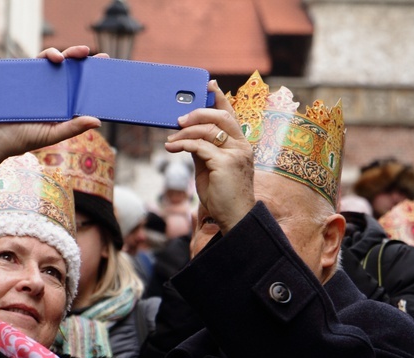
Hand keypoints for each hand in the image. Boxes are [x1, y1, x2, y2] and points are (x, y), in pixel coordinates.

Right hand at [0, 46, 101, 188]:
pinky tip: (52, 58)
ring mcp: (36, 85)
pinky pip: (34, 64)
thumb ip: (73, 128)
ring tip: (66, 57)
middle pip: (67, 72)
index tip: (104, 63)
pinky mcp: (21, 79)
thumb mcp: (51, 136)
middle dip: (78, 59)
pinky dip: (44, 57)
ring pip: (52, 64)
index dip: (91, 76)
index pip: (79, 88)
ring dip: (62, 54)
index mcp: (60, 107)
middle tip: (88, 53)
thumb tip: (98, 120)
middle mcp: (50, 94)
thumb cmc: (21, 139)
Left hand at [164, 80, 254, 233]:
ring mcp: (235, 154)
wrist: (233, 216)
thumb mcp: (210, 167)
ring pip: (208, 131)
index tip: (209, 84)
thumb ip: (203, 150)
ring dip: (185, 132)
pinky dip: (183, 144)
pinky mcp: (225, 164)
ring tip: (171, 138)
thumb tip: (187, 137)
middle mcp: (241, 146)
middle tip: (179, 119)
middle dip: (198, 114)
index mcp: (241, 144)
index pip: (231, 115)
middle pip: (220, 118)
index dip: (220, 98)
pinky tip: (171, 147)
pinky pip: (200, 147)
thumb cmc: (222, 194)